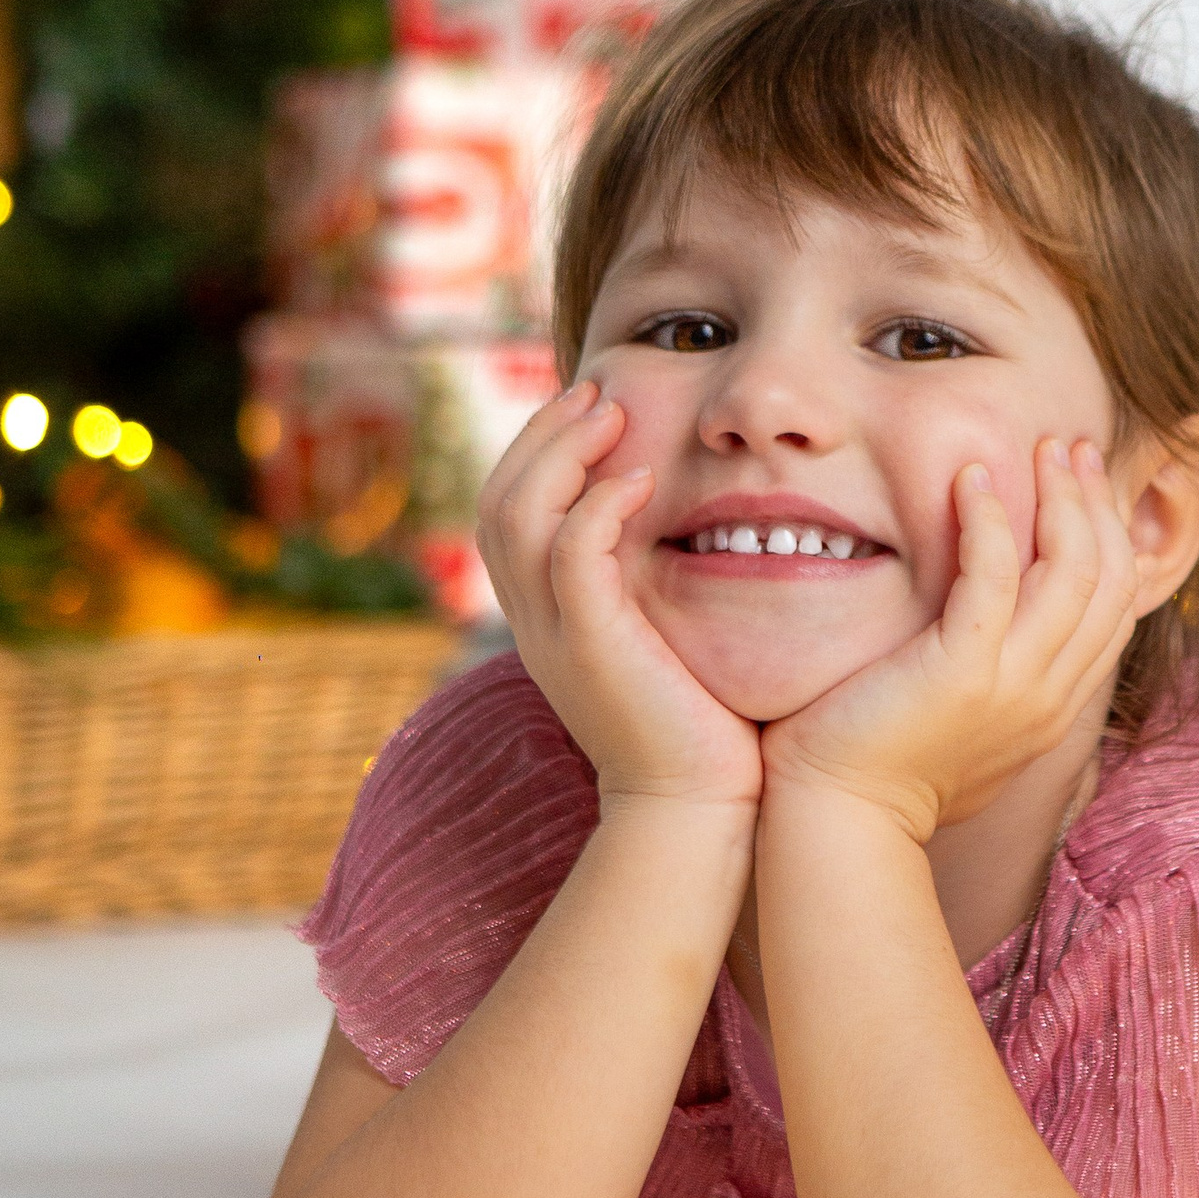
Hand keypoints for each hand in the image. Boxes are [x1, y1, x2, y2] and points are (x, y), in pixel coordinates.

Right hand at [478, 381, 762, 811]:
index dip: (540, 447)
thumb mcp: (664, 636)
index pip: (509, 508)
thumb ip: (654, 582)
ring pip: (517, 517)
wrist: (697, 810)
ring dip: (561, 454)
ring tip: (612, 411)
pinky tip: (636, 481)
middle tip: (599, 388)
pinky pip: (569, 558)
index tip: (594, 402)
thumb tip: (688, 521)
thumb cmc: (700, 723)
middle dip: (543, 433)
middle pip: (498, 500)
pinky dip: (593, 509)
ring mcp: (554, 634)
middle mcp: (534, 620)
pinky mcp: (590, 648)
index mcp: (546, 614)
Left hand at [759, 439, 1140, 840]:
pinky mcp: (964, 672)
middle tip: (1074, 447)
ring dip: (1061, 498)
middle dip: (1097, 502)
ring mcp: (1015, 686)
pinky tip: (970, 478)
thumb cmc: (878, 771)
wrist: (840, 824)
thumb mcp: (963, 724)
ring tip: (1040, 447)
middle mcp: (1051, 695)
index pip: (1115, 605)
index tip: (1083, 480)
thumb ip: (994, 679)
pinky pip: (995, 575)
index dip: (1108, 533)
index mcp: (1055, 705)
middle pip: (1109, 579)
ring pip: (1073, 571)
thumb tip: (994, 636)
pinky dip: (990, 519)